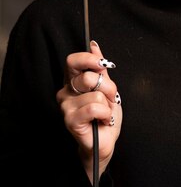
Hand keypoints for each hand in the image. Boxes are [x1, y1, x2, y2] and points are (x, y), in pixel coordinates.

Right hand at [56, 40, 122, 182]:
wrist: (105, 140)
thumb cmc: (104, 115)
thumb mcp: (107, 88)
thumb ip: (99, 67)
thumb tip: (94, 45)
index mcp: (73, 81)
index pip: (73, 61)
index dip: (89, 59)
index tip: (104, 65)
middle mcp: (66, 92)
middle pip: (89, 77)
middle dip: (108, 88)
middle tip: (110, 99)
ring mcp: (66, 107)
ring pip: (97, 95)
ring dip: (108, 105)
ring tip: (105, 113)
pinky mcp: (70, 120)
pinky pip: (95, 108)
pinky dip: (105, 115)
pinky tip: (102, 120)